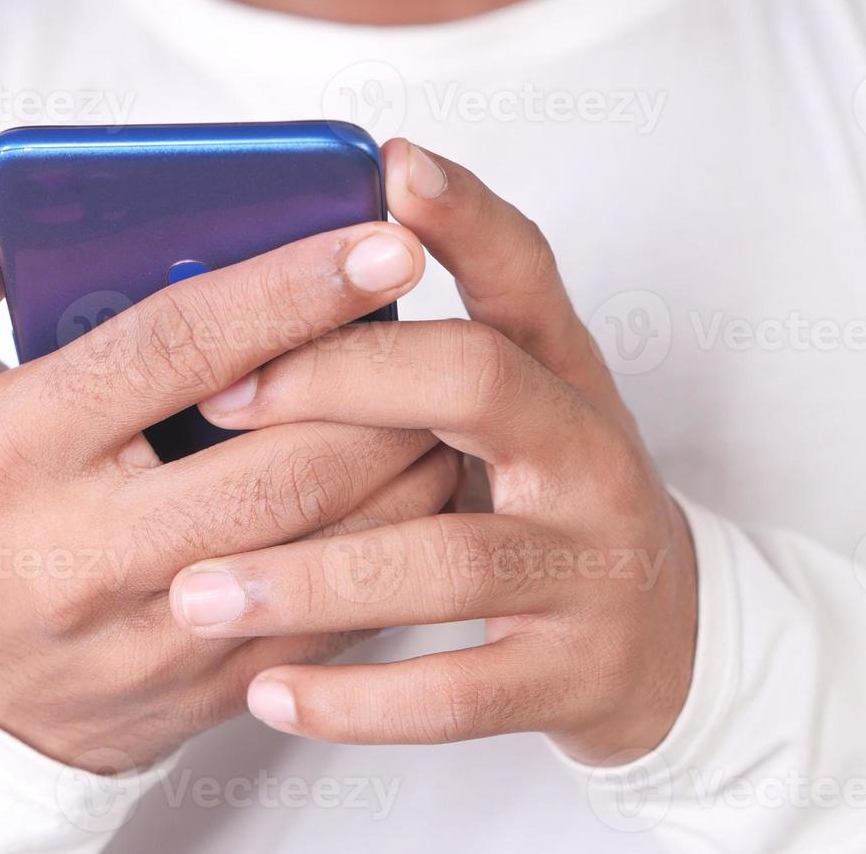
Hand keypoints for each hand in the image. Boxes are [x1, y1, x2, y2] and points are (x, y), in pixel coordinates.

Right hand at [0, 201, 457, 769]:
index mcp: (16, 453)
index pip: (175, 350)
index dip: (289, 290)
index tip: (382, 246)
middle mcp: (86, 553)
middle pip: (280, 462)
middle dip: (380, 391)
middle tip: (444, 330)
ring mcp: (154, 633)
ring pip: (324, 545)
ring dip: (406, 464)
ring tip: (446, 401)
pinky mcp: (211, 682)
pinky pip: (332, 613)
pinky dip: (393, 545)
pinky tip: (421, 487)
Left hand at [173, 141, 697, 765]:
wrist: (668, 639)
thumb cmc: (552, 499)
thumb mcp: (522, 408)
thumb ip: (426, 356)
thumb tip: (267, 291)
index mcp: (563, 373)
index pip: (521, 268)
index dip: (462, 216)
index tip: (390, 166)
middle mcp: (587, 453)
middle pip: (476, 382)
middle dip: (342, 381)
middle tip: (219, 399)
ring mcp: (589, 565)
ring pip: (447, 558)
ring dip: (313, 575)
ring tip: (197, 592)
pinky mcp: (575, 672)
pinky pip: (459, 694)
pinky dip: (358, 700)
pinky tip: (269, 693)